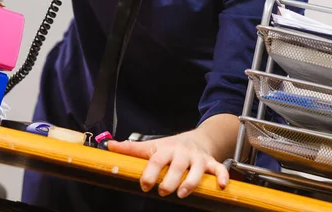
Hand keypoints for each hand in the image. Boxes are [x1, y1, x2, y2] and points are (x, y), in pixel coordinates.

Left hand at [108, 131, 228, 198]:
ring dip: (190, 181)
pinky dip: (221, 176)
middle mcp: (182, 153)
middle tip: (163, 191)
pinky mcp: (211, 163)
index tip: (145, 185)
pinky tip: (221, 186)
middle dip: (170, 180)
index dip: (150, 172)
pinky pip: (219, 168)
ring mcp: (197, 158)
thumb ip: (131, 149)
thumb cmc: (171, 146)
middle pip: (177, 165)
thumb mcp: (152, 146)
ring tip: (182, 193)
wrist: (196, 138)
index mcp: (166, 149)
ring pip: (196, 169)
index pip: (157, 159)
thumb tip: (110, 145)